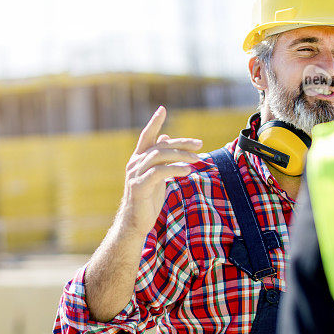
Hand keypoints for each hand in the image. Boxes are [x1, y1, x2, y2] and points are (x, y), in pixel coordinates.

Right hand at [118, 106, 202, 236]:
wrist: (134, 223)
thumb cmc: (147, 199)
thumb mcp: (156, 176)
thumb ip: (160, 158)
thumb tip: (165, 138)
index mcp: (138, 159)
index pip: (146, 136)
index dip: (154, 122)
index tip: (163, 109)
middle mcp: (135, 163)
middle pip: (159, 146)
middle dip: (180, 143)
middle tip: (199, 143)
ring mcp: (135, 174)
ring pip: (159, 157)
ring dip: (180, 156)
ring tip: (197, 158)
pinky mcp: (139, 186)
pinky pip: (158, 173)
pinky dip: (174, 169)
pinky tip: (187, 171)